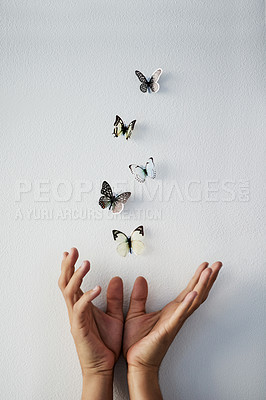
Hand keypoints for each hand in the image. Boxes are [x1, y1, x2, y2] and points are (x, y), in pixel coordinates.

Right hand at [58, 248, 122, 398]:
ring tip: (85, 263)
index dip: (70, 267)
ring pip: (70, 292)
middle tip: (72, 251)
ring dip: (77, 276)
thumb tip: (116, 279)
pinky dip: (87, 296)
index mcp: (82, 305)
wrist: (103, 366)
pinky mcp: (80, 327)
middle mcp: (76, 309)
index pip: (72, 281)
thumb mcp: (115, 315)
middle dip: (68, 265)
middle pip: (66, 283)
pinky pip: (80, 308)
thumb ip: (115, 298)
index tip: (71, 252)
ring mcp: (76, 318)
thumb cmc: (106, 343)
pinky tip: (97, 288)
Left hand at [123, 262, 221, 398]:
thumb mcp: (135, 313)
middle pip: (197, 292)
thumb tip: (141, 279)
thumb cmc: (138, 343)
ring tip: (210, 272)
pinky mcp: (168, 329)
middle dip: (208, 278)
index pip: (188, 290)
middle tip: (218, 264)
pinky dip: (188, 304)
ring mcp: (175, 321)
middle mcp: (177, 315)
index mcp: (172, 310)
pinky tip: (194, 293)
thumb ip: (139, 296)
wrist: (137, 363)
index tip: (206, 265)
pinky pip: (180, 315)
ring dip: (202, 286)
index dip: (198, 277)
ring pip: (193, 301)